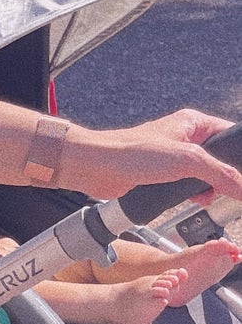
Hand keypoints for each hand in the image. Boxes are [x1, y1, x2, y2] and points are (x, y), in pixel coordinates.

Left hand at [64, 110, 241, 203]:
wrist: (96, 168)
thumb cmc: (132, 153)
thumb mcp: (186, 160)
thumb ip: (220, 174)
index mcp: (193, 123)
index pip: (230, 136)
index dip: (238, 156)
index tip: (241, 177)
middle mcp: (185, 137)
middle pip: (220, 159)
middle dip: (224, 176)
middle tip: (227, 190)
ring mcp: (173, 157)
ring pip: (205, 175)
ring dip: (208, 188)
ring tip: (204, 196)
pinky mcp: (163, 175)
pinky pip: (188, 186)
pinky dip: (193, 195)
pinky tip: (191, 200)